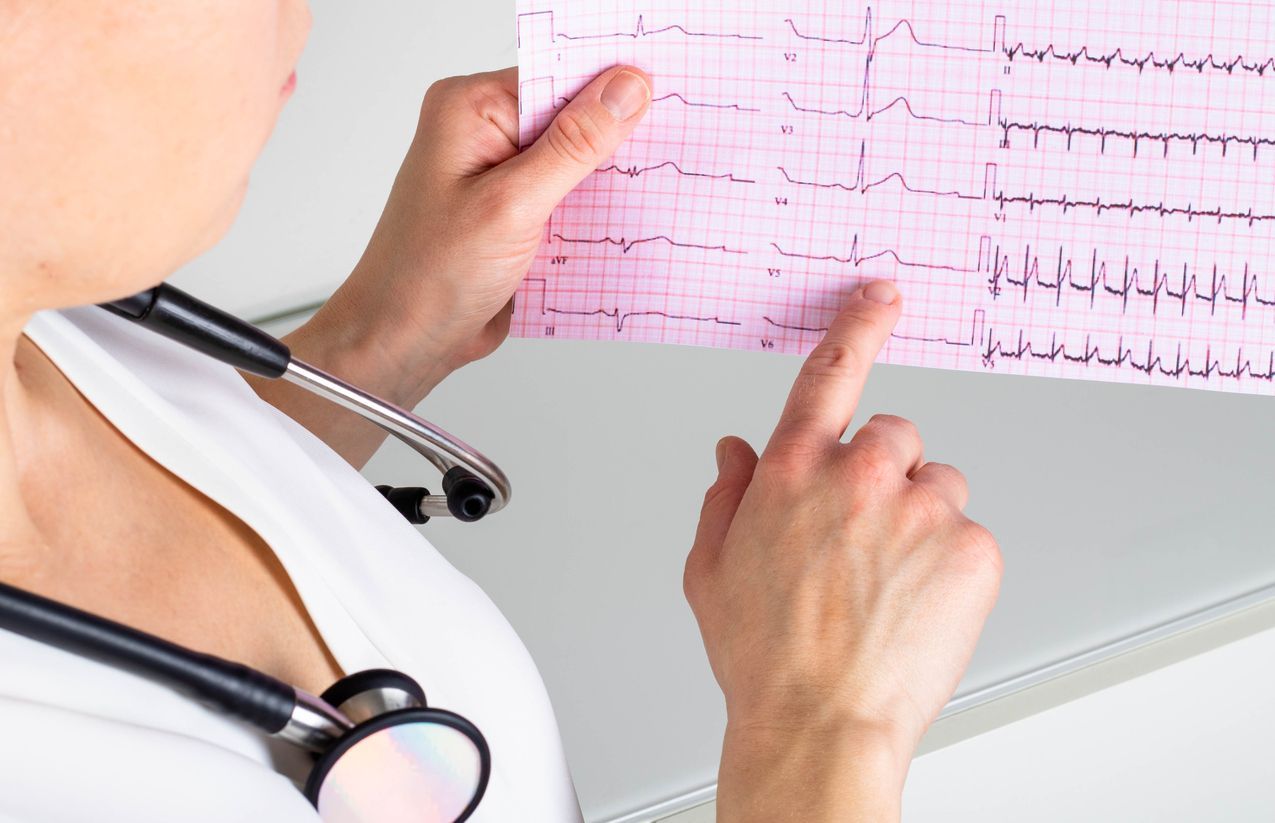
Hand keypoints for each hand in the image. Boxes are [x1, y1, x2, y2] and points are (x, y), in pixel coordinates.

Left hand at [310, 65, 653, 399]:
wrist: (405, 341)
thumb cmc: (428, 275)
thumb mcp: (512, 204)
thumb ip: (573, 146)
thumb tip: (624, 90)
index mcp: (470, 108)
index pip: (558, 76)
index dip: (611, 88)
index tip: (661, 102)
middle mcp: (484, 132)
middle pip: (571, 116)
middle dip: (613, 140)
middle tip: (661, 158)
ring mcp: (501, 174)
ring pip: (577, 162)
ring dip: (606, 183)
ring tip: (643, 197)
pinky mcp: (517, 212)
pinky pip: (570, 199)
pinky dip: (594, 213)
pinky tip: (618, 226)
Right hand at [683, 282, 1001, 821]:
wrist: (820, 722)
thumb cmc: (764, 655)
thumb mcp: (711, 569)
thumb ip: (725, 496)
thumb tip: (735, 452)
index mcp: (793, 470)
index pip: (830, 374)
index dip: (858, 326)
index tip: (880, 296)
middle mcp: (858, 475)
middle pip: (894, 437)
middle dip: (884, 474)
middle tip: (866, 537)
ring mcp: (920, 509)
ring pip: (937, 485)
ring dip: (920, 518)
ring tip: (890, 583)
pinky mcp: (971, 549)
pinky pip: (969, 534)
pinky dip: (951, 563)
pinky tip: (916, 605)